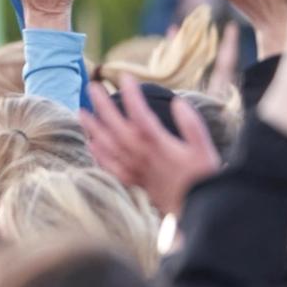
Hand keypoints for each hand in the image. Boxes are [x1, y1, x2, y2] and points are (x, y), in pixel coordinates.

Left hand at [83, 80, 224, 219]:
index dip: (130, 94)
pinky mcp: (134, 182)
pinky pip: (110, 167)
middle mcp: (142, 156)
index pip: (139, 113)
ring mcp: (135, 170)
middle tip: (92, 86)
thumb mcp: (204, 148)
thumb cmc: (204, 178)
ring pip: (107, 145)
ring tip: (81, 111)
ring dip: (93, 127)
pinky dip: (98, 154)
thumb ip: (191, 124)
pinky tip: (92, 144)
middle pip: (116, 126)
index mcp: (159, 144)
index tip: (124, 76)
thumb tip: (177, 102)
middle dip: (102, 105)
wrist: (199, 210)